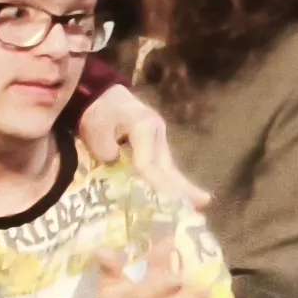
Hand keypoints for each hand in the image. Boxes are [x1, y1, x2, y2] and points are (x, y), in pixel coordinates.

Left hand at [76, 87, 209, 214]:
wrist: (101, 95)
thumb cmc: (98, 111)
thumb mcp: (95, 128)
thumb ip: (104, 148)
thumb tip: (116, 164)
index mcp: (144, 127)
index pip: (147, 161)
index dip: (154, 182)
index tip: (163, 200)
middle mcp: (157, 133)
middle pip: (168, 165)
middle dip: (181, 187)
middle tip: (203, 202)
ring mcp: (158, 138)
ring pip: (169, 166)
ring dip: (182, 185)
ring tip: (201, 201)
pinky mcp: (154, 144)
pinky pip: (163, 165)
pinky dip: (170, 179)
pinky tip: (181, 193)